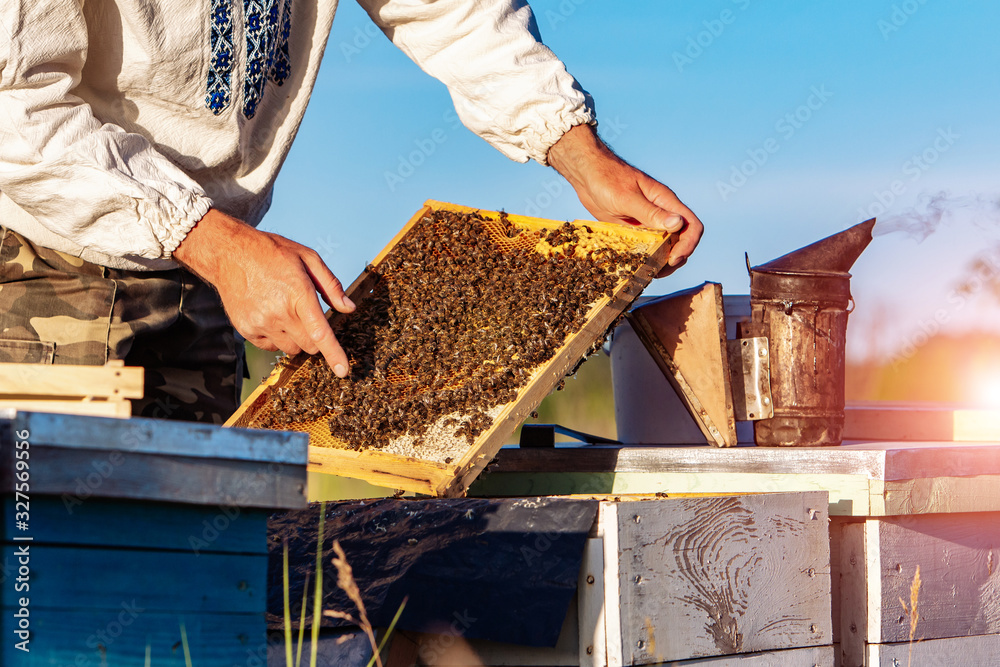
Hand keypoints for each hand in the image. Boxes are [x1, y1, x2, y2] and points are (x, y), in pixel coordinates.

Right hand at [173, 209, 355, 376]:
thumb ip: (331, 285)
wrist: (229, 253)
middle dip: (315, 337)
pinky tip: (271, 315)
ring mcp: (260, 323)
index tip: (343, 371)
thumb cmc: (272, 252)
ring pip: (291, 348)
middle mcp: (279, 313)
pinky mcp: (247, 330)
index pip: (320, 333)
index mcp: (298, 294)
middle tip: (307, 315)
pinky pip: (272, 346)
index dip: (334, 354)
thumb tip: (349, 308)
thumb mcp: (308, 258)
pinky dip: (277, 337)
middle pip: (309, 346)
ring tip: (285, 310)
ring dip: (295, 337)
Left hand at [547, 123, 703, 274]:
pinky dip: (646, 258)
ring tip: (650, 272)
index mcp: (666, 202)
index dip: (688, 244)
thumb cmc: (607, 179)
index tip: (673, 258)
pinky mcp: (635, 229)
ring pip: (665, 246)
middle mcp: (661, 213)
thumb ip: (651, 212)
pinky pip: (647, 246)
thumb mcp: (627, 198)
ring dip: (662, 260)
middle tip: (659, 271)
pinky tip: (638, 267)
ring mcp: (648, 222)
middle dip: (676, 257)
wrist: (588, 175)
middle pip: (681, 240)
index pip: (691, 225)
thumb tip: (678, 224)